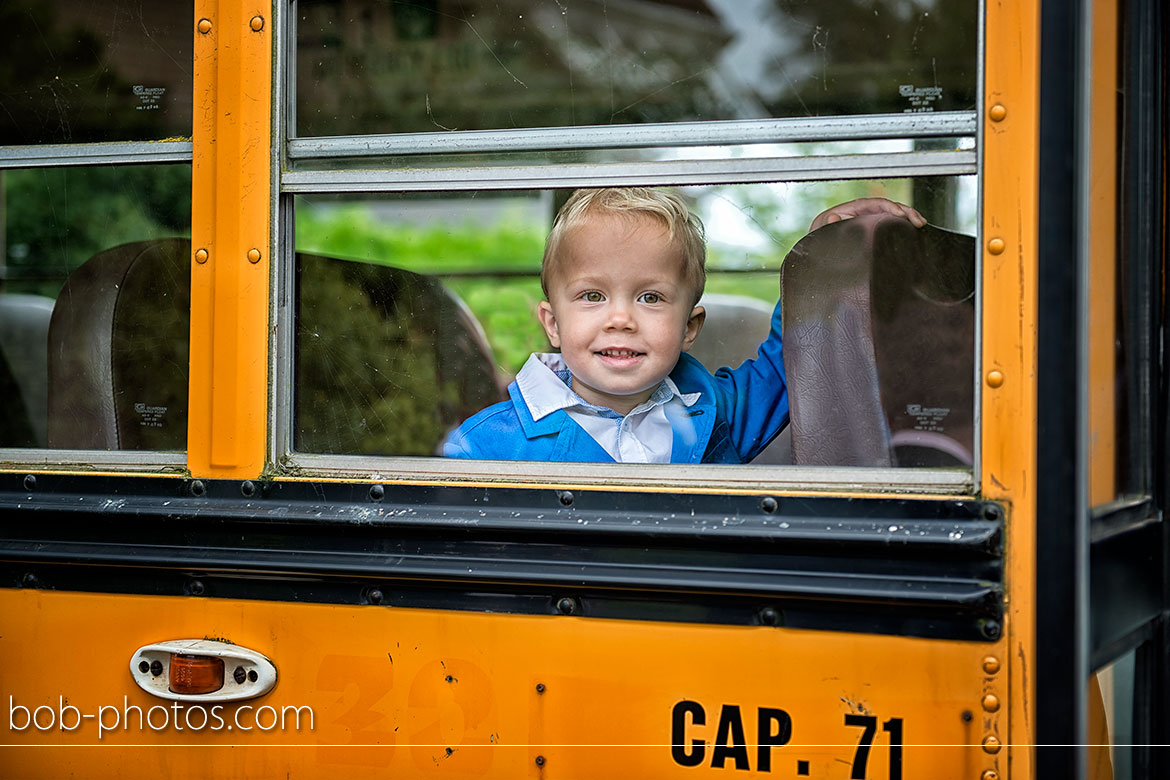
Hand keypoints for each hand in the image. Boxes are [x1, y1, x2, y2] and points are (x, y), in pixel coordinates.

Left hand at [809, 198, 926, 231]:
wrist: (816, 250)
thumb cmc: (818, 239)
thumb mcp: (820, 232)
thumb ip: (827, 225)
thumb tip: (834, 216)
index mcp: (851, 209)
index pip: (874, 203)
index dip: (889, 207)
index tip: (900, 215)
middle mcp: (862, 212)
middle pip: (888, 206)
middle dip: (905, 211)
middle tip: (918, 221)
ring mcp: (869, 221)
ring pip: (892, 215)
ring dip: (908, 217)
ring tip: (921, 224)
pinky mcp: (872, 231)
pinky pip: (890, 225)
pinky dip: (902, 227)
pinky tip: (914, 232)